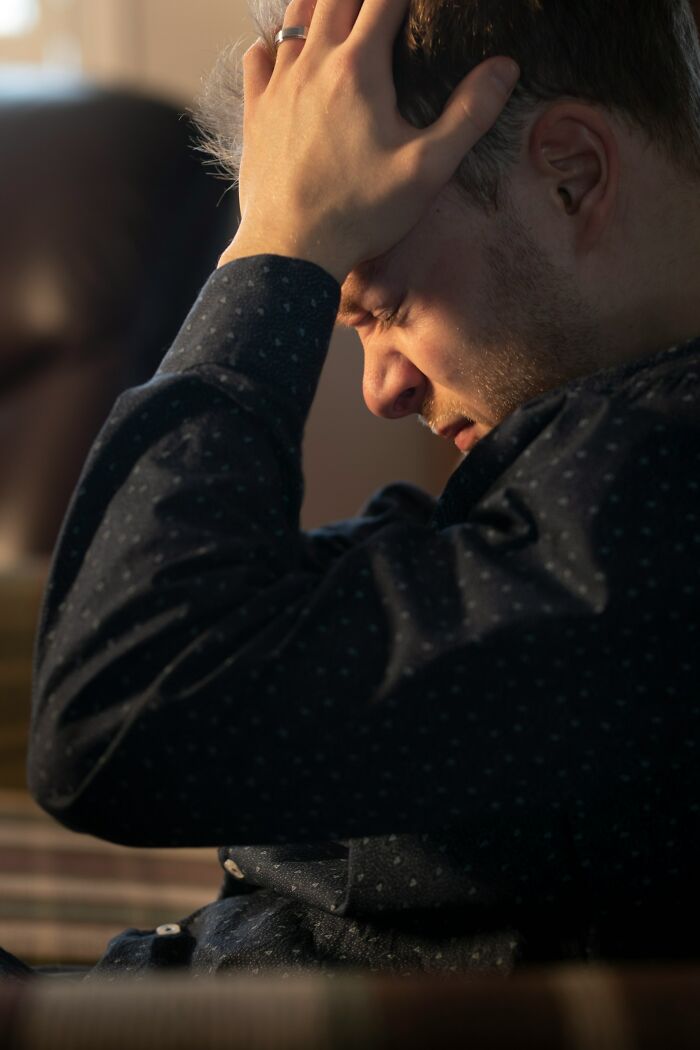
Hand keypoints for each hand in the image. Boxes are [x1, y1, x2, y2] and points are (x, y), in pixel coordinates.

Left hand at [220, 0, 518, 283]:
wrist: (292, 249)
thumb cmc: (362, 212)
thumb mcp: (428, 169)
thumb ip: (469, 115)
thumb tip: (505, 68)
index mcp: (359, 68)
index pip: (384, 0)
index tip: (415, 4)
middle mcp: (314, 64)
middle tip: (378, 5)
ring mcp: (280, 86)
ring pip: (294, 19)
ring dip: (318, 5)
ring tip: (336, 9)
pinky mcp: (257, 113)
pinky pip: (258, 59)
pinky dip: (273, 44)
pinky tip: (282, 52)